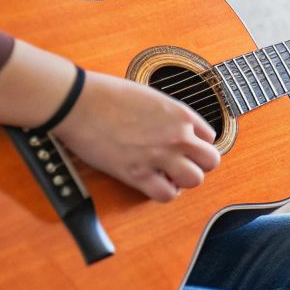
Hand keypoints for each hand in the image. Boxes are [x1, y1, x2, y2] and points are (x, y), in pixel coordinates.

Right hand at [51, 71, 220, 202]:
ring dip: (182, 180)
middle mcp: (177, 135)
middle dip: (198, 165)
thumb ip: (168, 116)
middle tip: (180, 164)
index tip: (184, 148)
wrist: (79, 102)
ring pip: (194, 180)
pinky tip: (152, 183)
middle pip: (210, 161)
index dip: (197, 145)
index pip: (210, 137)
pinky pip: (166, 194)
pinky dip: (162, 192)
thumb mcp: (150, 96)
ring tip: (166, 174)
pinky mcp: (138, 173)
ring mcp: (159, 155)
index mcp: (180, 114)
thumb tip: (174, 128)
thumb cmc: (107, 95)